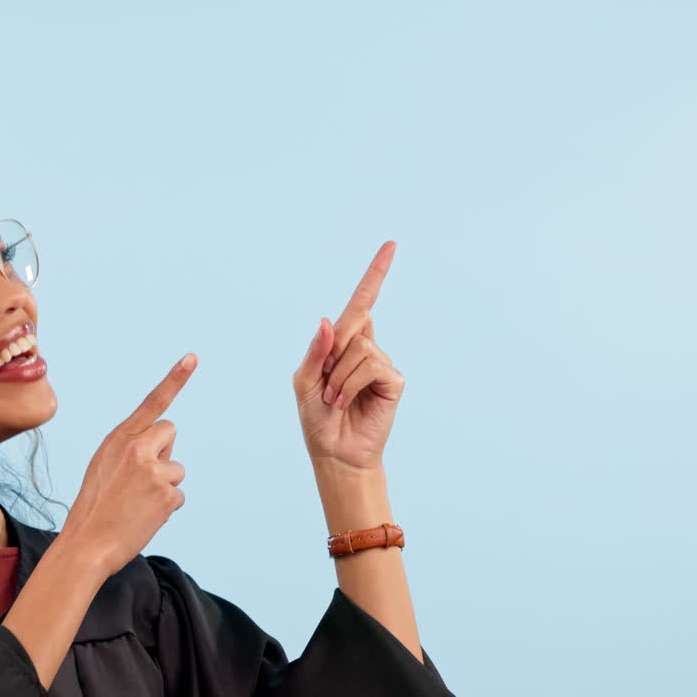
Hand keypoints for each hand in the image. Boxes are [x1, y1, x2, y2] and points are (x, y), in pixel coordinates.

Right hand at [60, 354, 197, 576]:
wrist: (86, 545)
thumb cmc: (94, 508)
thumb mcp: (103, 467)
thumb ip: (130, 450)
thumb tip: (163, 448)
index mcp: (118, 438)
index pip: (152, 403)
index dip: (175, 379)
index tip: (193, 357)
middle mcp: (136, 448)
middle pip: (170, 432)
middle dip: (163, 451)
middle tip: (140, 479)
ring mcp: (153, 470)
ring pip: (176, 468)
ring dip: (164, 486)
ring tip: (137, 503)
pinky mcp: (167, 493)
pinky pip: (179, 495)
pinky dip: (166, 508)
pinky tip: (144, 517)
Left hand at [291, 241, 403, 471]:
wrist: (333, 452)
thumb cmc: (316, 418)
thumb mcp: (303, 381)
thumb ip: (315, 351)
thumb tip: (328, 320)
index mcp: (342, 342)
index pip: (363, 302)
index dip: (376, 273)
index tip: (391, 244)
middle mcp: (365, 347)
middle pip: (352, 323)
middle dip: (332, 355)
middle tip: (324, 386)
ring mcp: (381, 363)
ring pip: (359, 347)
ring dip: (338, 376)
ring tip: (335, 398)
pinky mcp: (392, 381)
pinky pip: (371, 365)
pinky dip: (351, 384)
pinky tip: (347, 402)